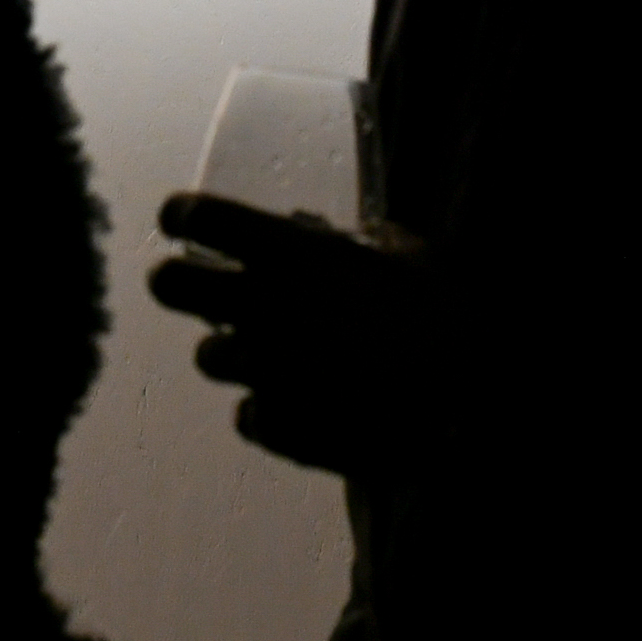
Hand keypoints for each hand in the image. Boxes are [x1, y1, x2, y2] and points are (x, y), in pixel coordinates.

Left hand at [148, 194, 451, 476]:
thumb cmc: (445, 316)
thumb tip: (330, 235)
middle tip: (190, 285)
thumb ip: (358, 240)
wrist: (472, 406)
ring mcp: (266, 370)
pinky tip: (302, 401)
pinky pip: (247, 413)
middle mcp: (265, 306)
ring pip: (207, 356)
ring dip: (234, 351)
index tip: (180, 221)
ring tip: (277, 352)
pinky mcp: (278, 425)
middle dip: (175, 281)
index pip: (200, 218)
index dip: (182, 216)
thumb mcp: (407, 253)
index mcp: (293, 253)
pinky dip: (267, 407)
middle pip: (169, 286)